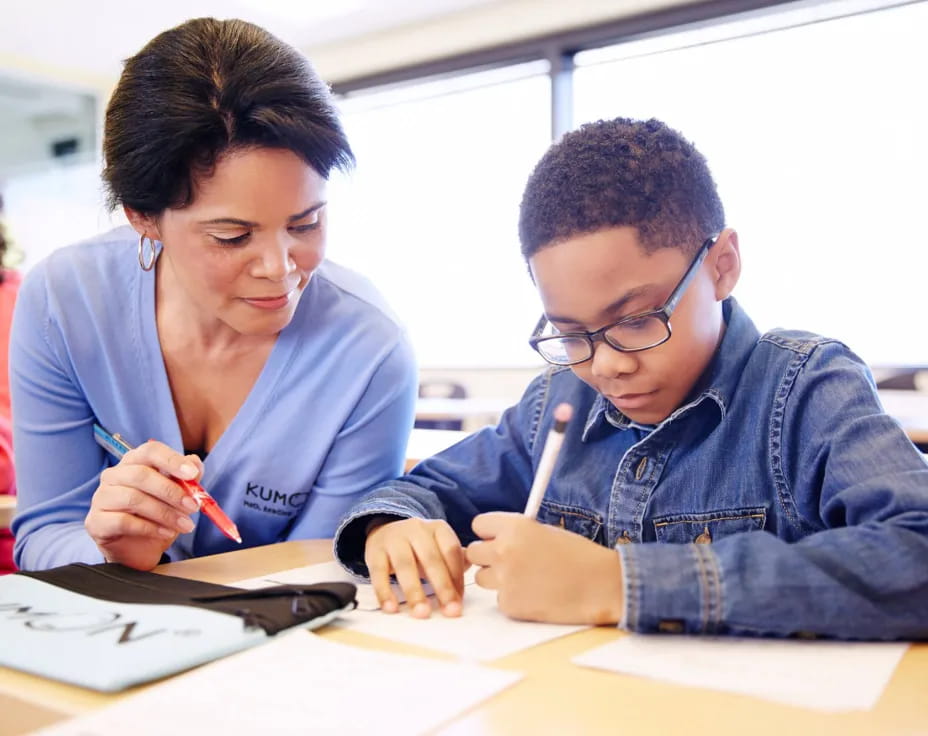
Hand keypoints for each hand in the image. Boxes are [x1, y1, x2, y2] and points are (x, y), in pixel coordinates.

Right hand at [86, 441, 203, 569]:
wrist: (138, 549)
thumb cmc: (157, 516)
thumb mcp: (177, 496)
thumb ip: (186, 479)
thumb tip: (196, 464)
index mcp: (134, 462)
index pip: (150, 450)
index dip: (172, 460)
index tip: (193, 474)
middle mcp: (114, 475)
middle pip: (141, 475)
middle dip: (171, 491)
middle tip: (193, 506)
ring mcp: (102, 497)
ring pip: (133, 499)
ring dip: (164, 513)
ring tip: (184, 524)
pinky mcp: (96, 521)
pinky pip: (123, 521)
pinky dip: (150, 528)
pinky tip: (166, 533)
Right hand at [364, 517, 465, 617]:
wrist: (386, 530)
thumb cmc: (419, 546)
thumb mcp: (439, 547)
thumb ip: (455, 561)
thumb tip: (475, 577)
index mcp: (438, 528)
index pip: (451, 550)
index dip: (457, 577)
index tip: (460, 601)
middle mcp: (417, 529)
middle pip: (431, 558)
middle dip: (442, 587)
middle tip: (450, 611)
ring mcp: (394, 539)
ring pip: (405, 565)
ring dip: (414, 592)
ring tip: (422, 613)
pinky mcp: (374, 551)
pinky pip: (378, 573)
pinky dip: (384, 592)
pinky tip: (391, 608)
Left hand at [467, 512, 623, 624]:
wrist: (601, 585)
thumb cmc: (578, 556)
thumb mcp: (545, 531)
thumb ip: (516, 533)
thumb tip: (491, 539)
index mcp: (514, 526)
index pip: (478, 525)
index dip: (489, 533)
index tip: (497, 538)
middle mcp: (504, 550)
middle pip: (473, 553)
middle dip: (488, 557)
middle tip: (509, 562)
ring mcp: (505, 579)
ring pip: (482, 578)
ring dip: (498, 579)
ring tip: (529, 579)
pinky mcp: (510, 604)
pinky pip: (500, 599)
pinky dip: (514, 599)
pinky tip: (538, 595)